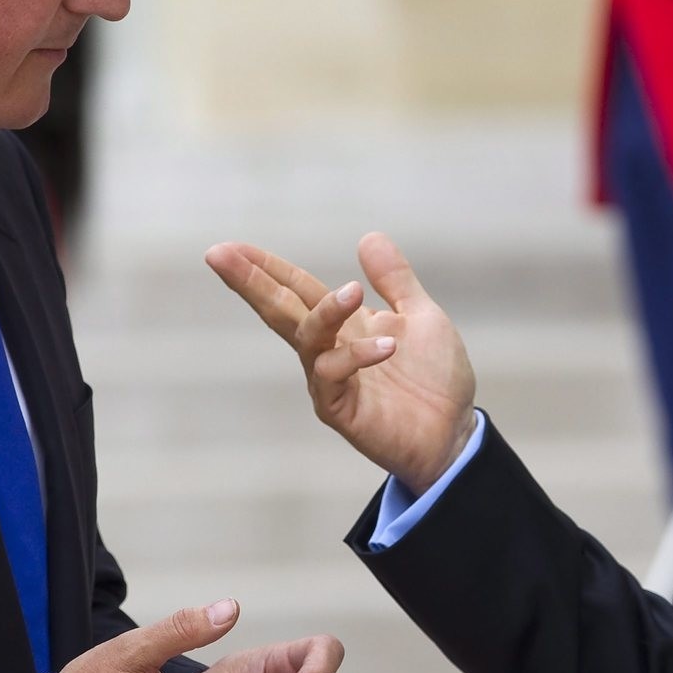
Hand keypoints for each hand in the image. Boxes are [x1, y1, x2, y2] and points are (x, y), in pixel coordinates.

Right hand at [205, 232, 477, 493]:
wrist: (454, 435)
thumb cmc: (434, 380)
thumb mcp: (421, 316)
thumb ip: (395, 280)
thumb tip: (368, 237)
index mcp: (343, 324)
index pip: (296, 288)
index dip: (267, 266)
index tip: (230, 246)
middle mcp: (328, 349)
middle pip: (281, 309)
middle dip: (251, 282)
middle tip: (219, 255)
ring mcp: (329, 381)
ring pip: (307, 339)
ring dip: (324, 313)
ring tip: (351, 292)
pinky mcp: (340, 410)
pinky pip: (334, 377)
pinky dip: (357, 356)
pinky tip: (387, 345)